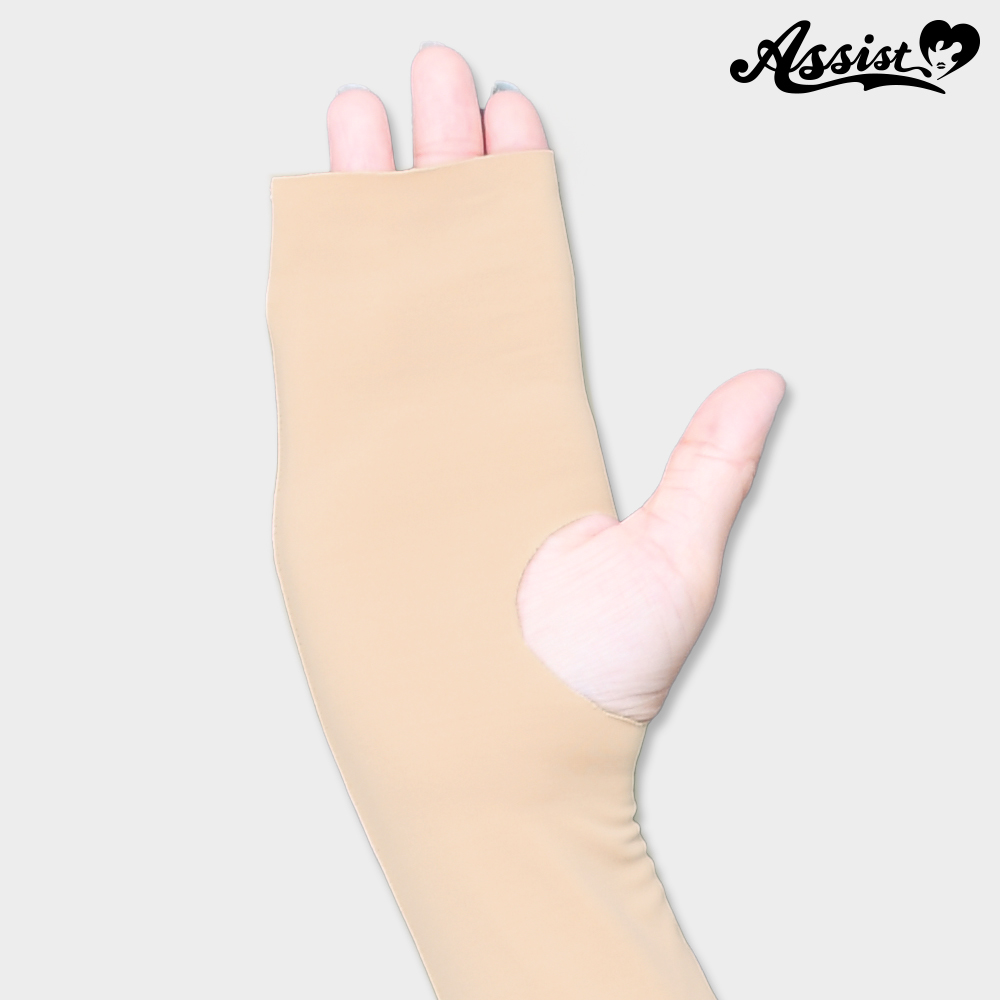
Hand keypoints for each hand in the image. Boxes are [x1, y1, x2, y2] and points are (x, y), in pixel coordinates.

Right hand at [329, 44, 784, 722]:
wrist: (508, 768)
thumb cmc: (585, 683)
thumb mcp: (673, 565)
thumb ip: (709, 468)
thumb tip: (765, 385)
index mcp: (542, 423)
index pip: (527, 284)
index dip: (520, 198)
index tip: (518, 116)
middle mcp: (467, 418)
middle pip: (447, 266)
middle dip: (439, 165)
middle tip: (436, 73)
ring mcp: (397, 440)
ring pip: (376, 296)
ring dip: (368, 205)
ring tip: (364, 115)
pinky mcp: (336, 478)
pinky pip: (318, 362)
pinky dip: (312, 289)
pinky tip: (313, 222)